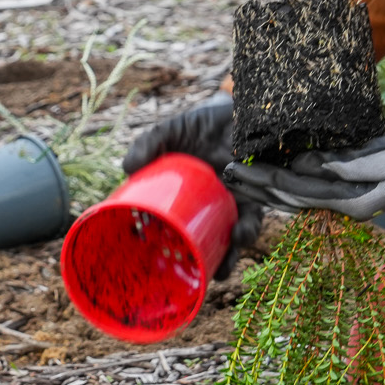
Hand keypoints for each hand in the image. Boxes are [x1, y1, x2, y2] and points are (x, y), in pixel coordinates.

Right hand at [123, 93, 261, 273]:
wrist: (240, 107)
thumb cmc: (203, 122)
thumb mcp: (171, 131)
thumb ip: (148, 144)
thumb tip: (126, 168)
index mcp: (189, 196)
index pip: (177, 226)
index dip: (168, 247)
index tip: (156, 263)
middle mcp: (212, 204)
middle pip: (207, 239)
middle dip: (205, 263)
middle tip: (196, 277)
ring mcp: (236, 201)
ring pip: (233, 236)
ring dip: (229, 254)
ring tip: (223, 267)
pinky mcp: (258, 195)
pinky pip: (255, 218)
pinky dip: (247, 229)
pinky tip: (240, 233)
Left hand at [222, 122, 384, 218]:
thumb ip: (345, 163)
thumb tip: (303, 164)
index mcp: (352, 203)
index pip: (296, 193)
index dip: (265, 181)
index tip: (239, 170)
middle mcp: (345, 202)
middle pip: (290, 196)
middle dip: (257, 185)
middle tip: (225, 170)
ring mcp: (348, 192)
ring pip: (297, 191)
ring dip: (267, 181)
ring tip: (239, 169)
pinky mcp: (352, 177)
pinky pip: (313, 179)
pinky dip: (289, 173)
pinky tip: (272, 163)